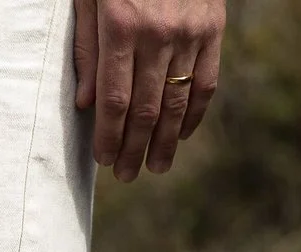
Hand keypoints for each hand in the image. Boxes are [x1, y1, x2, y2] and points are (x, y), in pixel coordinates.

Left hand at [73, 0, 223, 182]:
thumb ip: (87, 47)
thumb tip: (87, 105)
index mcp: (121, 25)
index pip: (114, 100)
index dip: (110, 136)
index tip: (105, 161)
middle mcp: (158, 34)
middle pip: (145, 109)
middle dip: (134, 148)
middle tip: (127, 176)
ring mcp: (190, 33)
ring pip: (177, 102)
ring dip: (165, 142)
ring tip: (155, 168)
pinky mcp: (213, 28)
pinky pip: (206, 83)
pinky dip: (194, 114)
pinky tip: (180, 135)